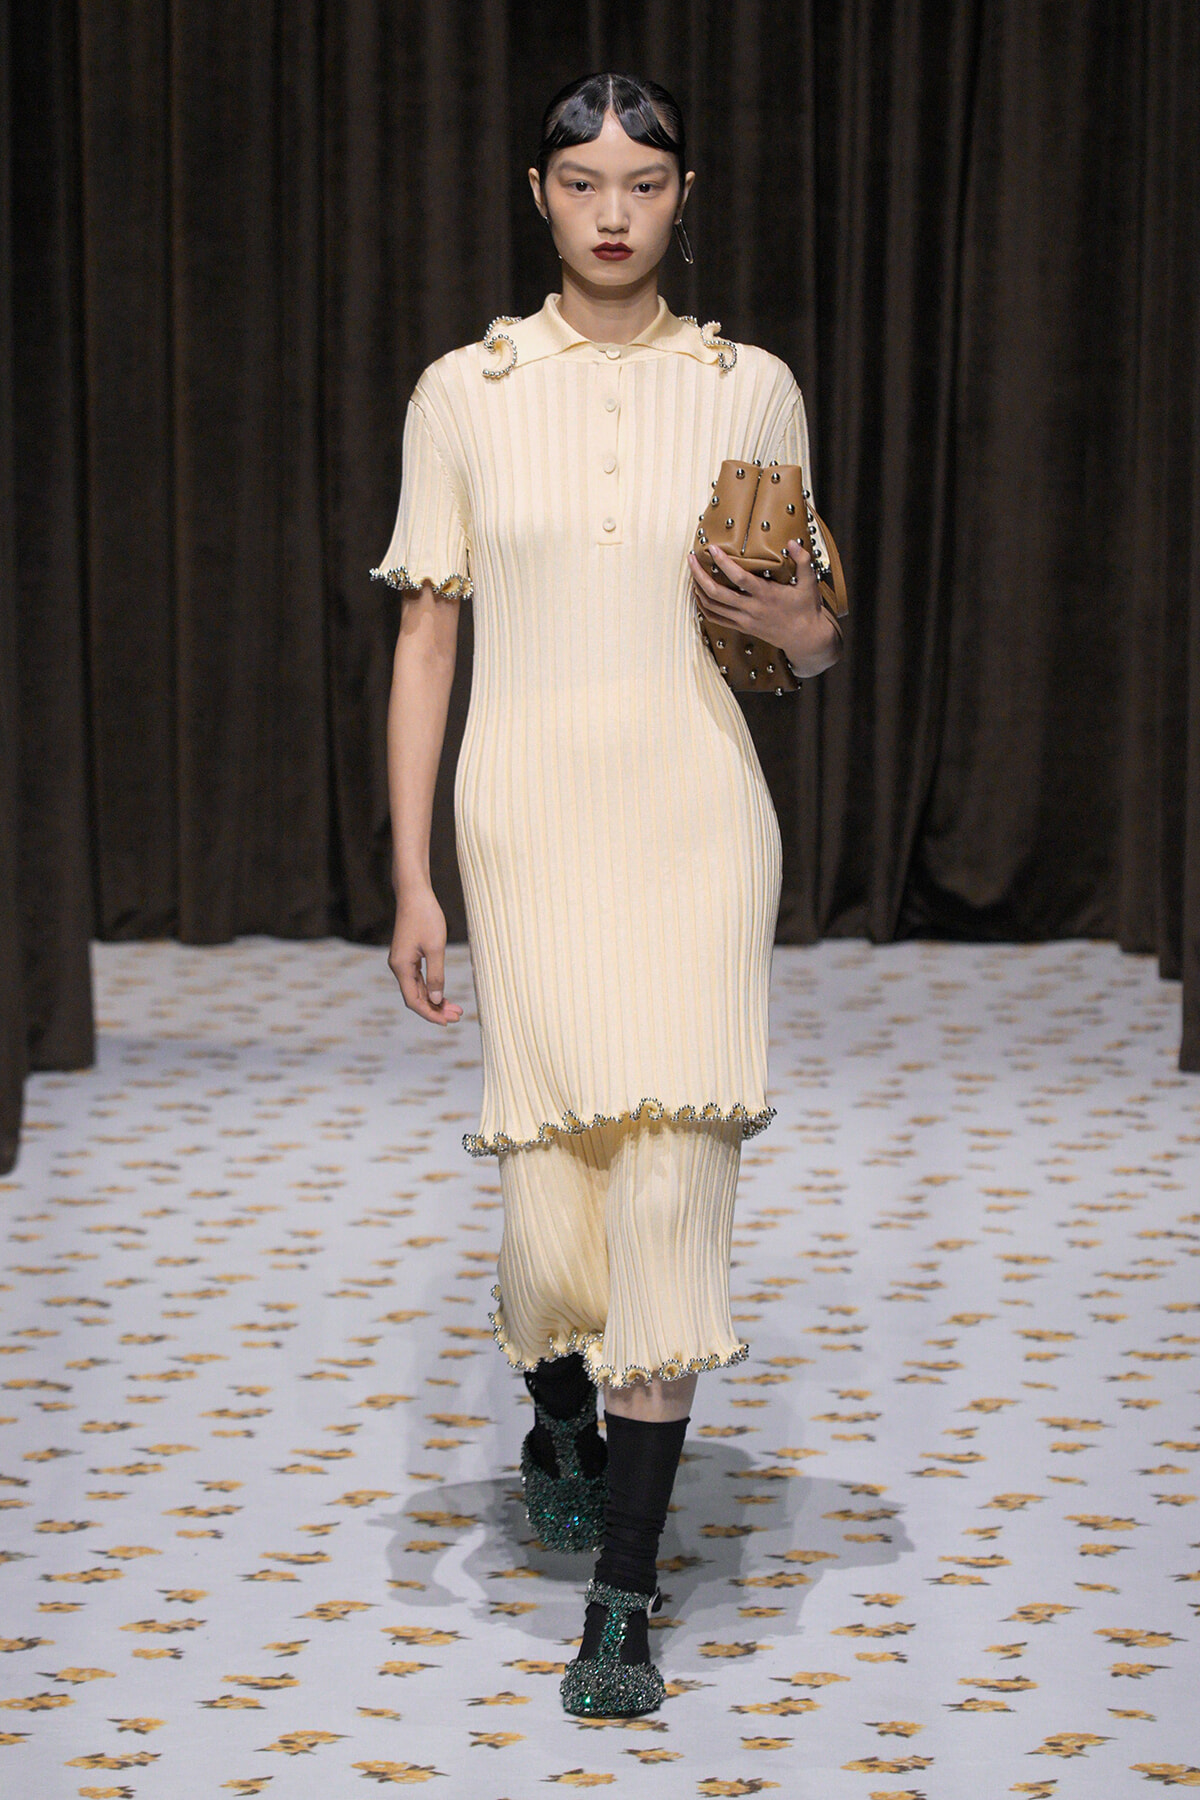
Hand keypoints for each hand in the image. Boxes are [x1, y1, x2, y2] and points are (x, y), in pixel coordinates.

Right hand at [388, 888, 463, 1024]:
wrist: (414, 893)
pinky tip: (444, 994)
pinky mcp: (408, 955)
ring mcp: (402, 961)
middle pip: (416, 997)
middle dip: (436, 1009)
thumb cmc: (426, 917)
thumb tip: (436, 999)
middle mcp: (398, 966)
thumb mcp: (436, 948)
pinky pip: (419, 978)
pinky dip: (432, 987)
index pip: (413, 1000)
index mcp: (401, 967)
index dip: (429, 1014)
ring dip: (435, 1000)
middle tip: (457, 1016)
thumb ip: (436, 975)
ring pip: (418, 988)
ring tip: (456, 1009)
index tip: (447, 1022)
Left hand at [687, 539, 838, 674]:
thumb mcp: (809, 583)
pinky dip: (704, 606)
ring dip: (698, 589)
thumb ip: (803, 561)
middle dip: (699, 575)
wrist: (805, 639)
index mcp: (766, 595)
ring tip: (693, 573)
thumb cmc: (806, 609)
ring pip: (712, 606)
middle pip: (717, 593)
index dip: (723, 563)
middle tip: (691, 559)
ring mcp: (745, 620)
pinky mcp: (742, 628)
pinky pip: (716, 618)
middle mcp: (752, 608)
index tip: (712, 548)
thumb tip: (792, 542)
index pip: (739, 578)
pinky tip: (698, 594)